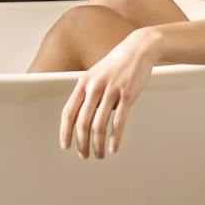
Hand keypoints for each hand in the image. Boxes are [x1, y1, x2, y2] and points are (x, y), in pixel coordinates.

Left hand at [60, 27, 162, 158]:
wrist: (138, 48)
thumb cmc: (117, 64)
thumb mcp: (96, 75)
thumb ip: (88, 94)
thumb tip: (84, 118)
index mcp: (83, 83)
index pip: (69, 112)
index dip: (65, 131)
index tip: (66, 145)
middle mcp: (94, 87)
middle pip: (83, 123)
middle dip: (81, 143)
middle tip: (84, 155)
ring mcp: (111, 91)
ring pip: (99, 125)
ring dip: (97, 144)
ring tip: (99, 154)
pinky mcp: (127, 94)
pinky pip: (119, 122)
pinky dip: (115, 138)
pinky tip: (113, 148)